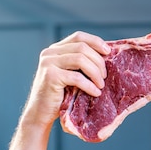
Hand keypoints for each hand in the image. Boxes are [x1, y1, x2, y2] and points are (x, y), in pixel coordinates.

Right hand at [6, 31, 110, 149]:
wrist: (41, 113)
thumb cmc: (60, 95)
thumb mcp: (71, 75)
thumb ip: (81, 63)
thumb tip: (107, 56)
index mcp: (55, 49)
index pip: (78, 36)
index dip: (96, 41)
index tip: (109, 52)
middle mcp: (50, 52)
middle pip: (82, 47)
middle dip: (98, 61)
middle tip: (105, 76)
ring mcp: (48, 63)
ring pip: (80, 59)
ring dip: (95, 72)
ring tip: (101, 85)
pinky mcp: (50, 76)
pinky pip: (76, 77)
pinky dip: (89, 85)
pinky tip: (95, 93)